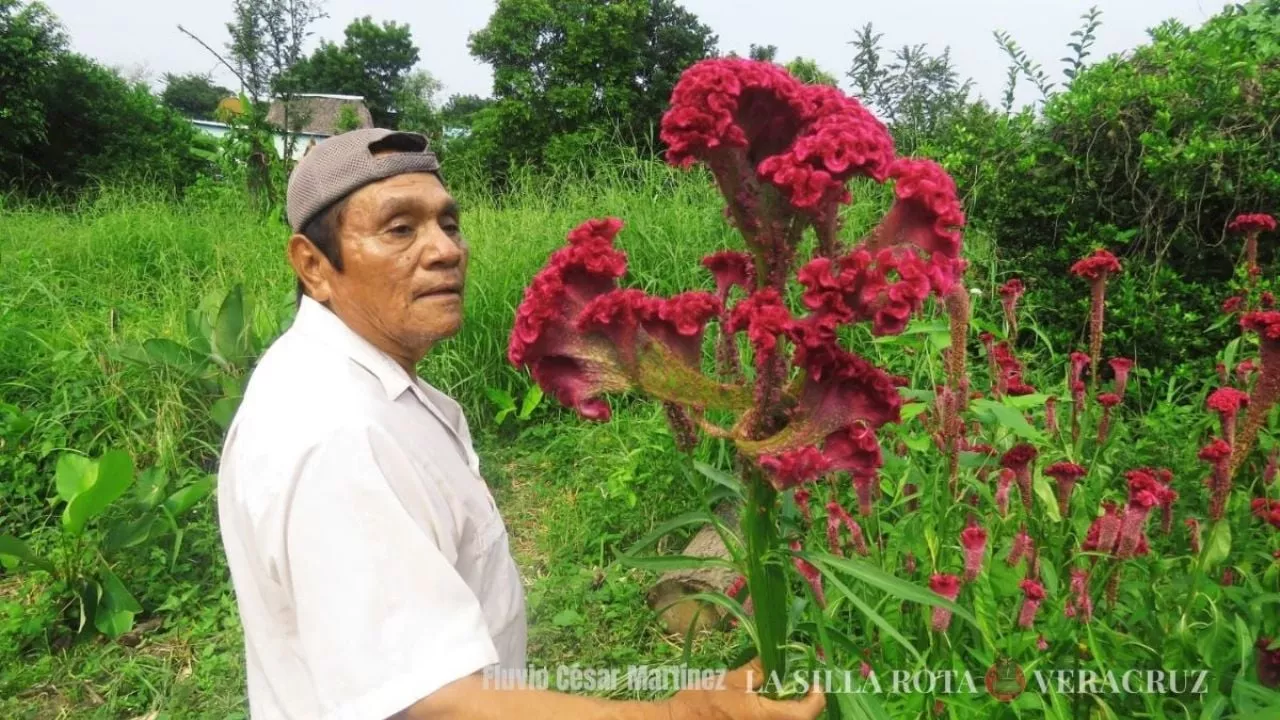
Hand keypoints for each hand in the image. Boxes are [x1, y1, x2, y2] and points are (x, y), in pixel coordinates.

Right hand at [665, 659, 824, 719]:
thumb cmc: (702, 701)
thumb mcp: (732, 679)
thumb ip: (757, 671)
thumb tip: (774, 659)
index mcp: (765, 716)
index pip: (806, 713)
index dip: (816, 697)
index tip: (815, 682)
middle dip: (805, 705)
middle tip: (802, 686)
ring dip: (790, 712)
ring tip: (784, 693)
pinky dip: (775, 715)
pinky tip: (766, 705)